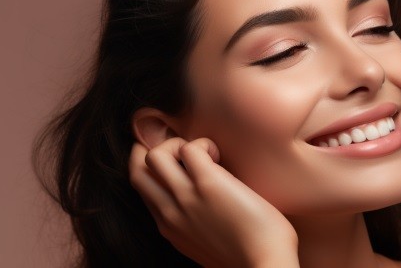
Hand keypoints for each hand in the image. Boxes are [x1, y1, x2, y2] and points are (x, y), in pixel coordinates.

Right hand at [128, 137, 298, 267]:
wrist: (264, 267)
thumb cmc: (246, 257)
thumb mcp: (203, 244)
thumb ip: (190, 225)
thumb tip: (199, 207)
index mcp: (168, 226)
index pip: (142, 189)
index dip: (150, 168)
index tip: (169, 160)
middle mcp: (170, 211)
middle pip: (136, 170)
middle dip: (151, 150)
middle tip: (180, 149)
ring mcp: (186, 197)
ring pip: (154, 156)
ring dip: (176, 145)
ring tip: (202, 155)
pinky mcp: (208, 183)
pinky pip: (189, 148)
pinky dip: (203, 144)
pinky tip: (219, 156)